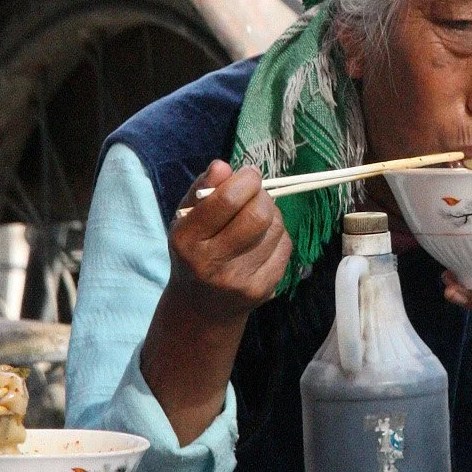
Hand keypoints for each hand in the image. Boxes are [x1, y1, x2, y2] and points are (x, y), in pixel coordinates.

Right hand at [166, 160, 291, 320]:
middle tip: (255, 194)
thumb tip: (224, 166)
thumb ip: (203, 188)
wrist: (201, 306)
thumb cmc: (194, 249)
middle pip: (257, 215)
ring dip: (272, 214)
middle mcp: (211, 263)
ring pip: (276, 229)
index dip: (246, 180)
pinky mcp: (261, 290)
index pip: (227, 201)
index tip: (249, 175)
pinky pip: (285, 247)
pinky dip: (279, 234)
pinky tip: (264, 238)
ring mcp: (238, 281)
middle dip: (263, 195)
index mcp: (187, 240)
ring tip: (257, 217)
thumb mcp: (186, 217)